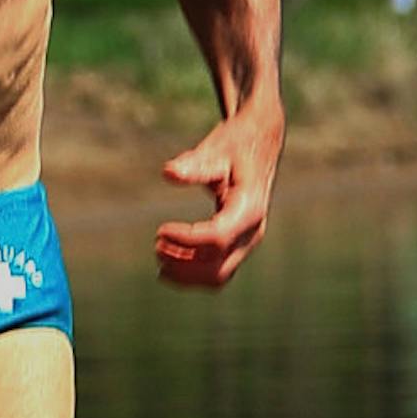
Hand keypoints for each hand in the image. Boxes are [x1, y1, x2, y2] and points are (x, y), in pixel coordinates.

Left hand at [155, 97, 283, 291]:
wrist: (260, 141)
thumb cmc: (235, 143)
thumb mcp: (216, 148)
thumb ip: (194, 165)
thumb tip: (168, 173)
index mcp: (249, 207)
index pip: (216, 237)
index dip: (186, 239)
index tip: (160, 231)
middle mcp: (253, 231)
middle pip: (218, 268)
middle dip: (184, 264)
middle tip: (156, 247)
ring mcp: (248, 241)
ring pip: (218, 276)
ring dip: (186, 273)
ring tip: (159, 256)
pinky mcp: (240, 244)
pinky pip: (218, 270)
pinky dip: (193, 272)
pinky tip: (169, 262)